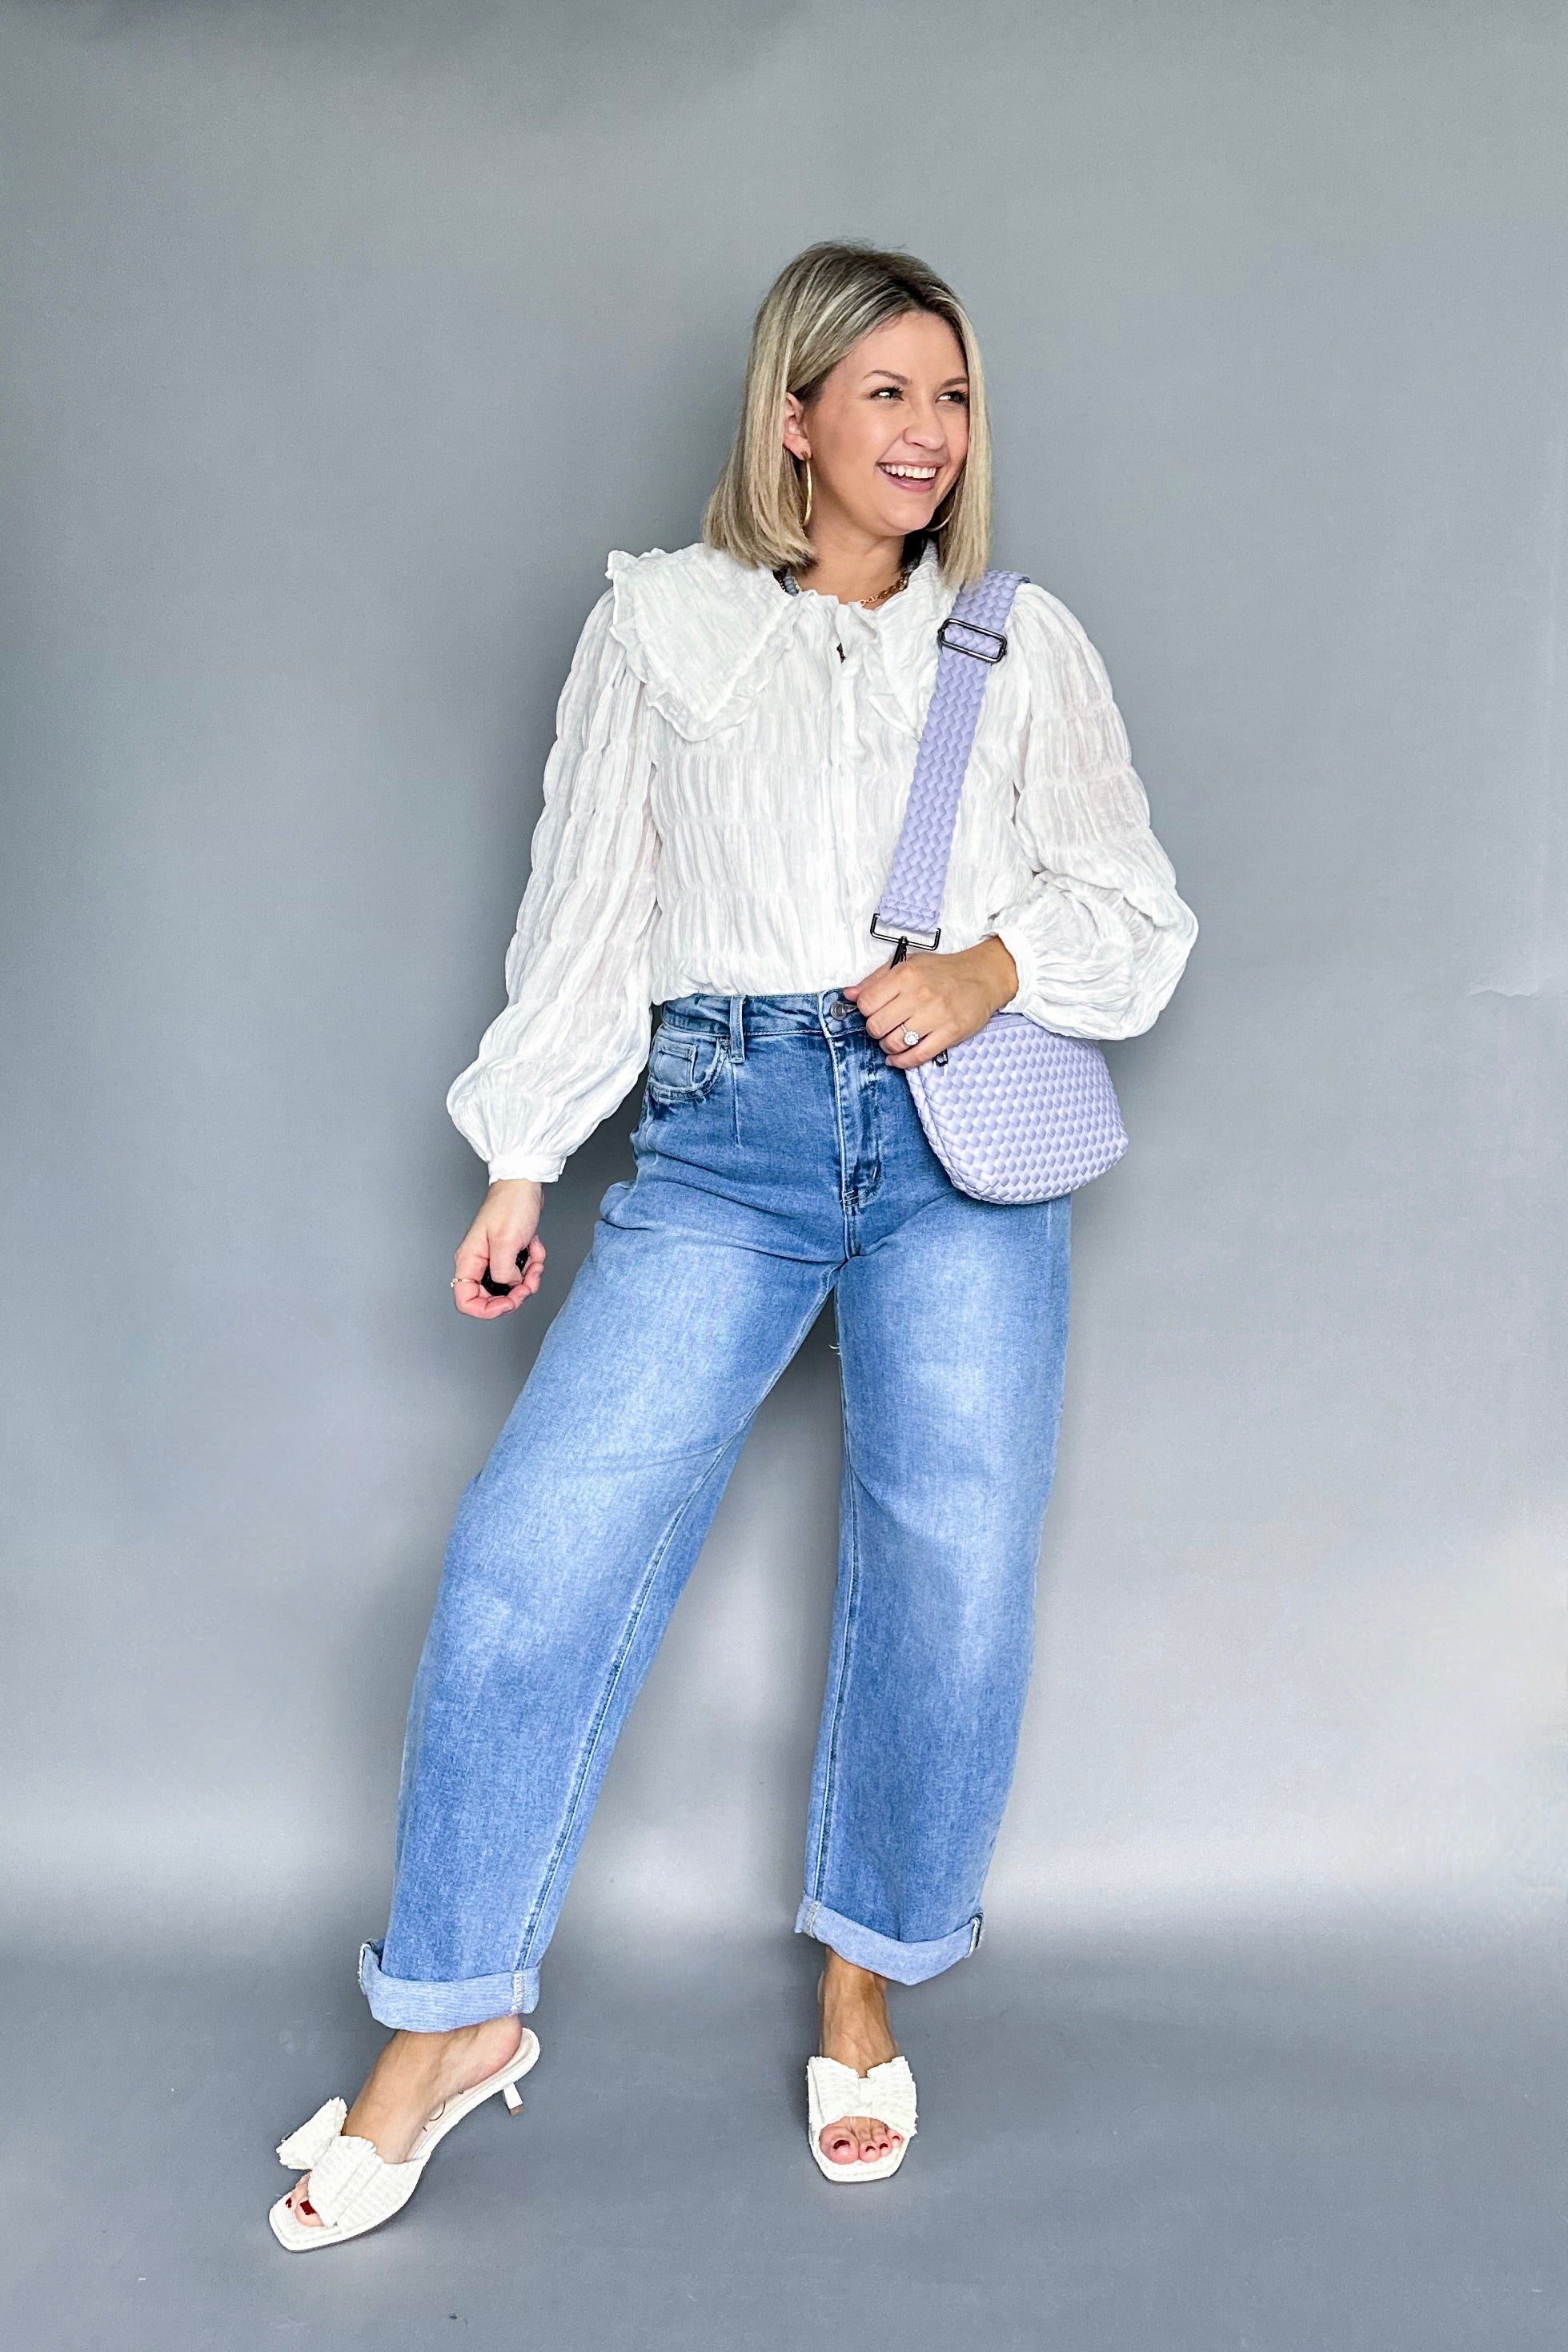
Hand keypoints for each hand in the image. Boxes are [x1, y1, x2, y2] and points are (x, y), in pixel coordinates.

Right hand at [452, 1179, 545, 1318]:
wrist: (524, 1185)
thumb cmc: (511, 1204)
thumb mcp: (506, 1242)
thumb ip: (502, 1272)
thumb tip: (508, 1286)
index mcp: (469, 1260)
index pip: (465, 1300)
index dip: (487, 1309)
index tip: (508, 1302)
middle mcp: (478, 1262)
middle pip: (490, 1297)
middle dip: (514, 1294)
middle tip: (528, 1283)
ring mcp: (492, 1258)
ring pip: (509, 1286)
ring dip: (527, 1278)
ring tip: (535, 1261)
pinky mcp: (507, 1254)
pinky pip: (519, 1272)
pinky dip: (531, 1265)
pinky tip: (534, 1249)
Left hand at [843, 935, 1018, 1067]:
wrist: (982, 977)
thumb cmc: (944, 971)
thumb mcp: (908, 964)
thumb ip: (876, 979)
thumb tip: (849, 994)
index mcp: (905, 975)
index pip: (866, 1002)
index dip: (864, 1011)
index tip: (872, 1012)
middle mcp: (919, 994)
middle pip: (877, 1025)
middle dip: (875, 1030)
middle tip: (882, 1027)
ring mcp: (935, 1015)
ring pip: (895, 1043)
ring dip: (888, 1046)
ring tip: (892, 1041)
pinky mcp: (949, 1033)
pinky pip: (917, 1056)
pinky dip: (902, 1061)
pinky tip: (897, 1058)